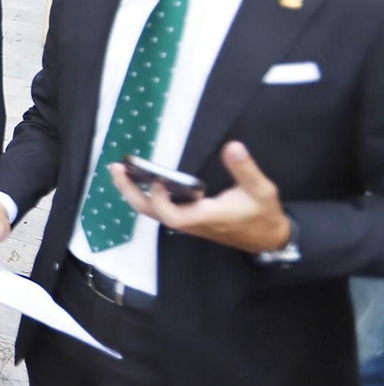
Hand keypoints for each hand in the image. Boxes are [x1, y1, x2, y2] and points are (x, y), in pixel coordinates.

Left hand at [108, 141, 292, 253]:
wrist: (268, 238)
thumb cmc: (263, 215)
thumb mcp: (261, 190)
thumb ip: (246, 169)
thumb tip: (233, 147)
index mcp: (207, 216)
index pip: (173, 216)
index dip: (160, 200)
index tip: (156, 179)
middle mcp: (191, 222)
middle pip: (152, 214)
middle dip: (130, 193)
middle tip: (116, 169)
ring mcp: (187, 222)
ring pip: (153, 212)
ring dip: (133, 192)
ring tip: (120, 171)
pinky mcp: (188, 219)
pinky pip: (159, 209)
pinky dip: (145, 194)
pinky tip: (138, 180)